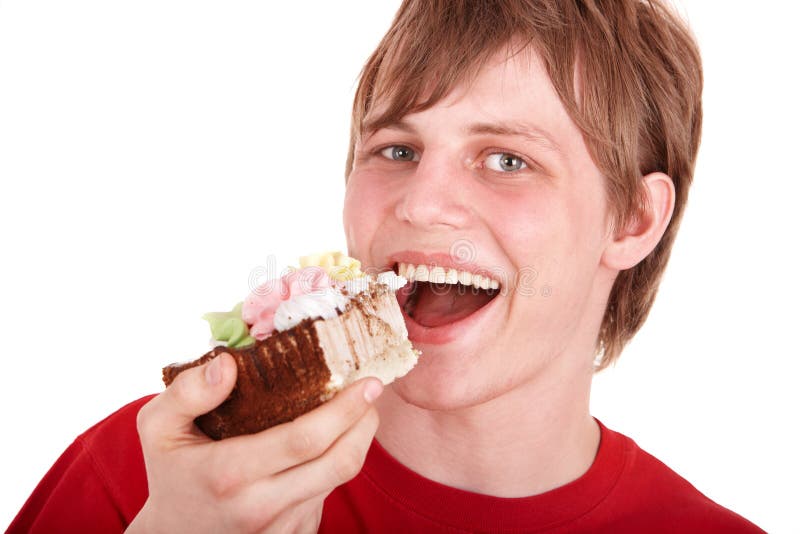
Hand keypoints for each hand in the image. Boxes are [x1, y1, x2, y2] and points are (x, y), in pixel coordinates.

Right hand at [126, 353, 382, 532]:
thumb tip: (228, 363)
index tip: (368, 382)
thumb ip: (187, 392)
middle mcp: (260, 506)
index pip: (305, 439)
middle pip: (339, 463)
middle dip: (365, 423)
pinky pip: (327, 495)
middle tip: (371, 391)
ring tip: (356, 410)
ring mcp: (280, 528)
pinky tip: (330, 442)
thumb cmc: (171, 473)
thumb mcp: (157, 428)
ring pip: (338, 479)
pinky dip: (336, 464)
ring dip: (356, 441)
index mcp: (229, 473)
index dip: (345, 409)